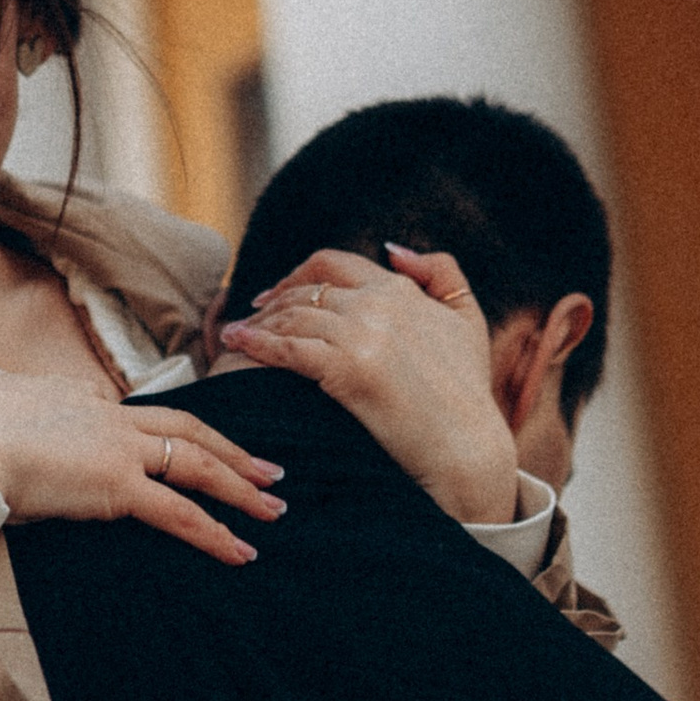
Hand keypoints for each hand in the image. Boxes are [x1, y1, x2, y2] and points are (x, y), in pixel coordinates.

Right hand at [0, 374, 284, 567]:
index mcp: (74, 397)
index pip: (132, 413)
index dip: (163, 432)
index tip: (188, 447)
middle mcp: (105, 416)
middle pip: (184, 428)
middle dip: (229, 449)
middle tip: (266, 469)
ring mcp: (115, 448)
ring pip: (196, 464)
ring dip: (240, 486)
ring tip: (272, 508)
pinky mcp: (115, 485)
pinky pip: (179, 512)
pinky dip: (216, 532)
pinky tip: (241, 550)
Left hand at [217, 246, 519, 528]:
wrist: (467, 450)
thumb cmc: (467, 394)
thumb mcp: (468, 321)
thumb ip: (442, 274)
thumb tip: (393, 250)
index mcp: (401, 290)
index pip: (334, 265)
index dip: (297, 275)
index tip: (275, 293)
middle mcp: (380, 303)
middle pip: (306, 290)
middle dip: (272, 301)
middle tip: (248, 316)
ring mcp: (364, 334)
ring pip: (294, 316)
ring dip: (258, 323)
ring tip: (231, 335)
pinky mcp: (349, 369)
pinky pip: (289, 348)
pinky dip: (257, 343)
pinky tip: (237, 345)